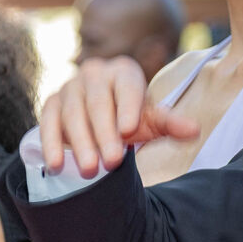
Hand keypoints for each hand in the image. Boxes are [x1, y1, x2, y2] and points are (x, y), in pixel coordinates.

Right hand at [39, 56, 198, 176]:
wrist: (99, 117)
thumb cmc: (130, 118)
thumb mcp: (151, 120)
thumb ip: (170, 124)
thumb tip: (194, 130)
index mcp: (124, 72)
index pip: (127, 88)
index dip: (128, 108)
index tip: (129, 131)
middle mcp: (95, 73)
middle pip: (98, 104)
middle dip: (105, 135)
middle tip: (112, 161)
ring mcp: (70, 87)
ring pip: (73, 115)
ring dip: (81, 144)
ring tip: (90, 169)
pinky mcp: (50, 103)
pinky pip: (47, 122)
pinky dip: (51, 144)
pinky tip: (57, 164)